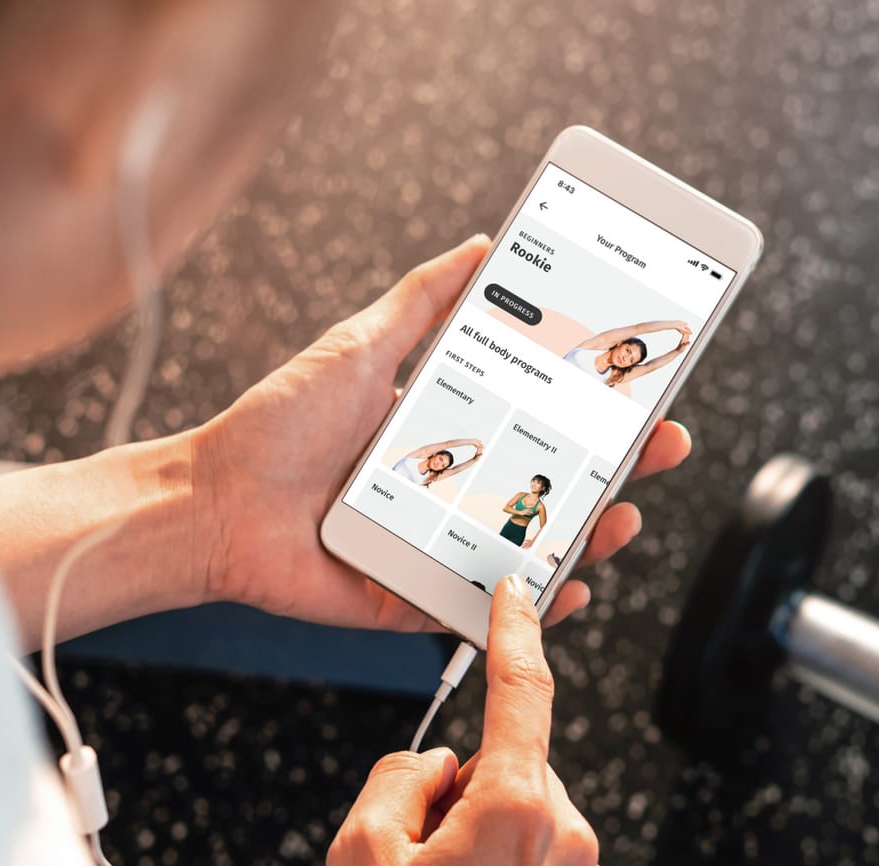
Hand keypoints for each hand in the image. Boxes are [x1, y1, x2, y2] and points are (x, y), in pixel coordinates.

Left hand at [200, 237, 691, 629]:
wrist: (214, 504)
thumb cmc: (277, 428)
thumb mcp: (358, 348)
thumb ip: (420, 302)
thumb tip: (480, 244)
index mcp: (447, 432)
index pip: (542, 420)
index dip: (596, 409)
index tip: (645, 389)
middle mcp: (453, 491)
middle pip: (555, 484)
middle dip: (620, 468)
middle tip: (664, 445)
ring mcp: (440, 547)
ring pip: (534, 547)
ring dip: (591, 534)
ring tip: (622, 514)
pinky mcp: (417, 599)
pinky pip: (487, 606)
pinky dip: (533, 602)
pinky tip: (569, 585)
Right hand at [323, 576, 621, 865]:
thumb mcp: (356, 854)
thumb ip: (400, 778)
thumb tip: (440, 765)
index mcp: (514, 807)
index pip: (523, 693)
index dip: (517, 633)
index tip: (518, 594)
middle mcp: (572, 840)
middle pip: (517, 776)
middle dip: (472, 800)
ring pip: (539, 834)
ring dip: (498, 856)